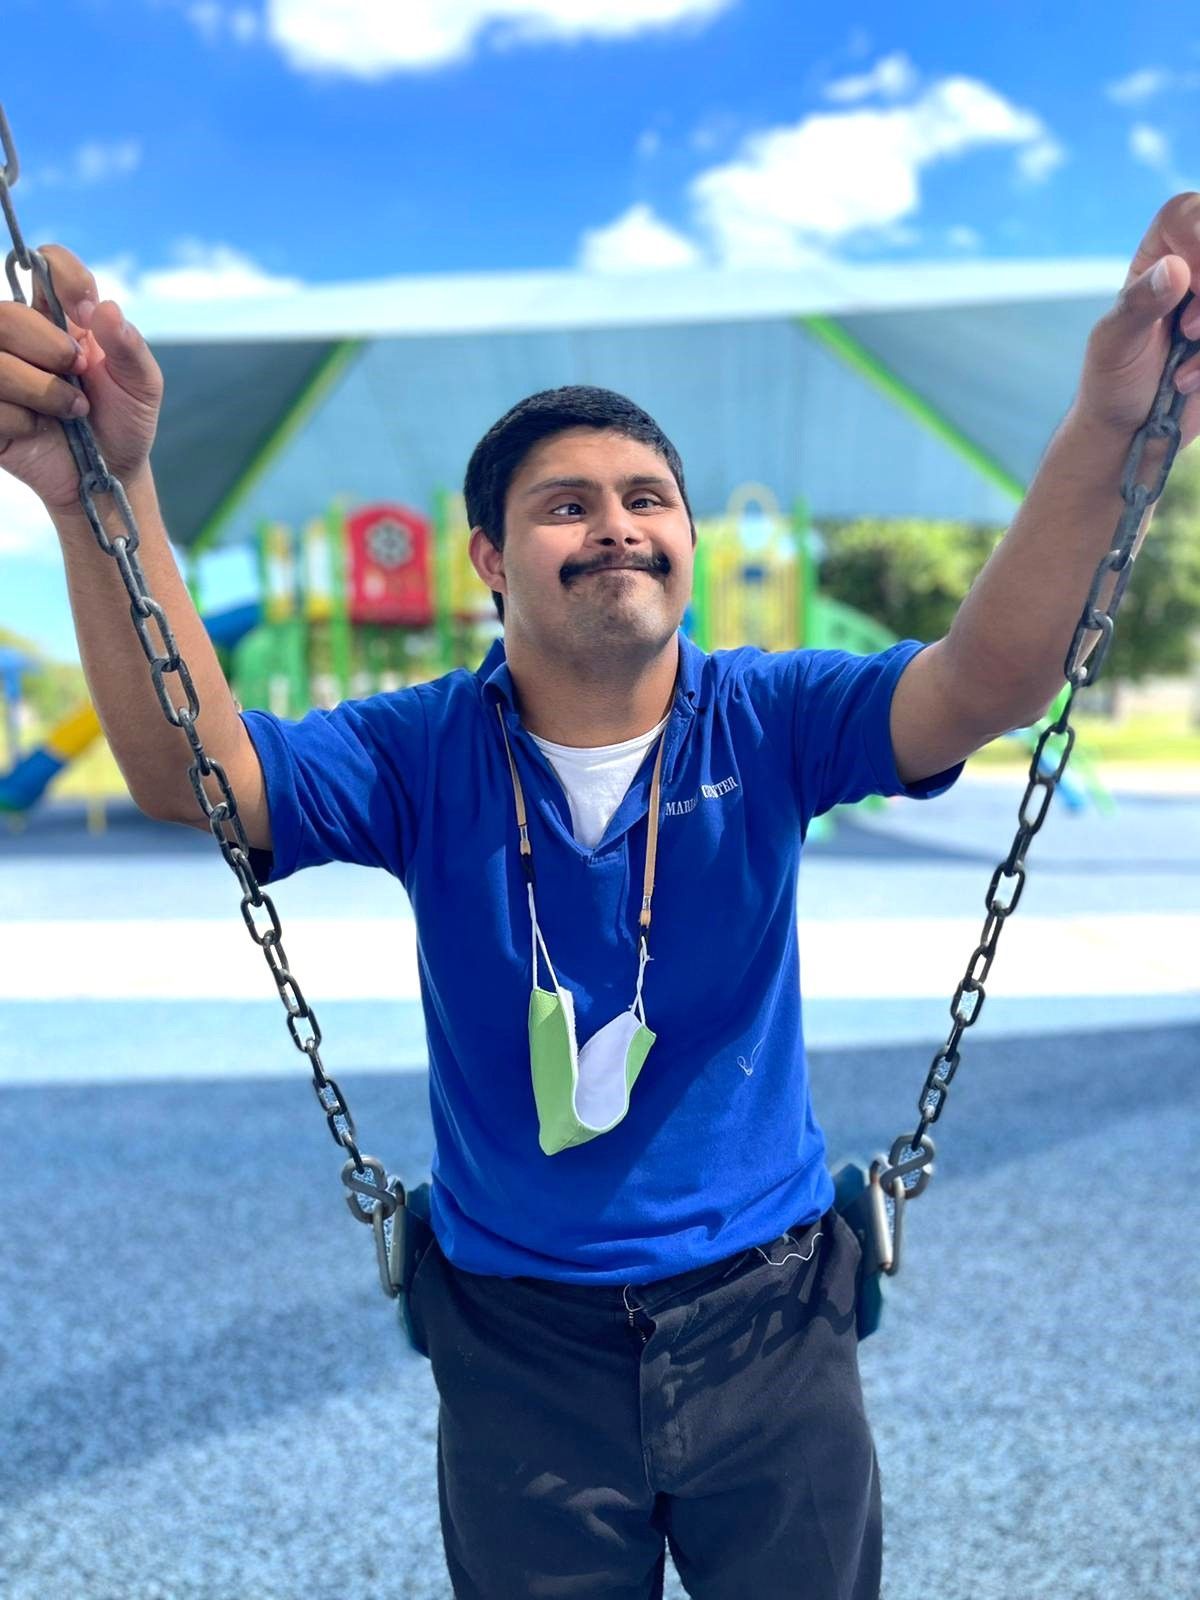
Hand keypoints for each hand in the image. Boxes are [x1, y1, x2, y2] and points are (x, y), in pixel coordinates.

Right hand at [0, 244, 161, 514]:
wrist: (108, 477)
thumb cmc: (123, 423)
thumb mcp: (141, 385)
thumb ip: (129, 347)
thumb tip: (106, 308)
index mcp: (59, 318)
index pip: (45, 265)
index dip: (62, 276)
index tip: (86, 309)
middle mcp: (21, 338)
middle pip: (6, 314)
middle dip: (49, 347)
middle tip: (78, 373)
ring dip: (42, 390)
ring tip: (71, 410)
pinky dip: (23, 421)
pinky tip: (38, 430)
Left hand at [1072, 192, 1199, 450]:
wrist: (1133, 430)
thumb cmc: (1113, 381)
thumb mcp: (1113, 344)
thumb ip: (1138, 305)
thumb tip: (1174, 269)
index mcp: (1160, 255)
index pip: (1188, 212)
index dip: (1196, 237)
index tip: (1185, 282)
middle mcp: (1197, 267)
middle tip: (1189, 330)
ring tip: (1186, 364)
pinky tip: (1193, 381)